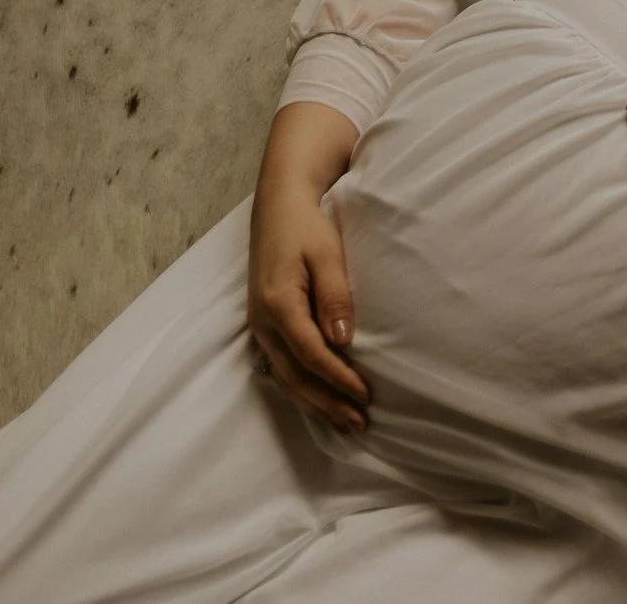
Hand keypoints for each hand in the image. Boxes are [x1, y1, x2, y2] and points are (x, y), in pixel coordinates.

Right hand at [248, 103, 369, 432]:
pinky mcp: (264, 323)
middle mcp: (263, 321)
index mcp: (278, 303)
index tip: (366, 395)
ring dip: (314, 402)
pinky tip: (320, 400)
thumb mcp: (327, 252)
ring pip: (285, 376)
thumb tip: (343, 340)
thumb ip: (335, 295)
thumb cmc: (307, 224)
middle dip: (327, 403)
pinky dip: (301, 388)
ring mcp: (260, 324)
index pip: (311, 354)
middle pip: (295, 376)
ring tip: (344, 422)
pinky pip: (281, 365)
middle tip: (359, 424)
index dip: (339, 379)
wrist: (279, 202)